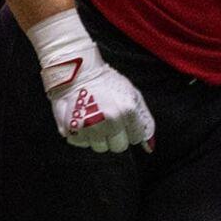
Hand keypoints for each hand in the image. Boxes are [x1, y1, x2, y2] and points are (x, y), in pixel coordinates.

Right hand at [31, 10, 153, 153]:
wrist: (77, 71)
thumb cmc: (107, 82)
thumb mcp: (132, 95)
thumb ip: (144, 121)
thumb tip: (149, 148)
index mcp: (127, 111)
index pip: (135, 138)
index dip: (129, 129)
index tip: (121, 119)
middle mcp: (110, 120)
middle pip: (118, 147)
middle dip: (114, 136)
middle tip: (106, 121)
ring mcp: (91, 126)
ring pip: (99, 147)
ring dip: (97, 136)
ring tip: (93, 119)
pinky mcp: (72, 128)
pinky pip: (81, 143)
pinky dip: (80, 135)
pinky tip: (81, 120)